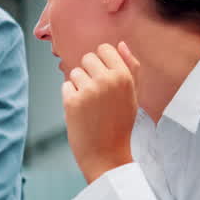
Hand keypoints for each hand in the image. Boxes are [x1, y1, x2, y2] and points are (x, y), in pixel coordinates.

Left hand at [62, 42, 140, 183]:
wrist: (107, 155)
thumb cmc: (121, 124)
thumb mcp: (133, 96)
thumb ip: (131, 68)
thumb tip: (121, 44)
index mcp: (124, 77)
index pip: (105, 49)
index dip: (102, 63)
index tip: (105, 79)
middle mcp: (107, 80)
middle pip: (87, 58)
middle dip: (89, 73)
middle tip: (97, 95)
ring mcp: (88, 91)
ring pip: (75, 72)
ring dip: (79, 86)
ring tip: (90, 105)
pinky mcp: (71, 101)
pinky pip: (66, 86)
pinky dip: (70, 97)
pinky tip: (81, 112)